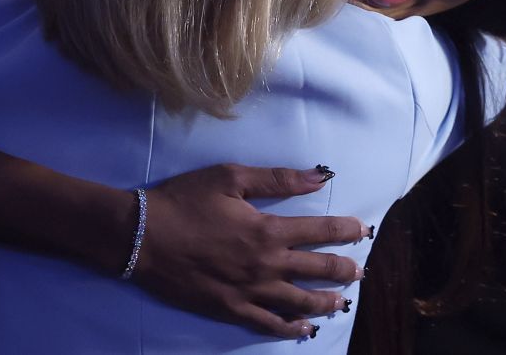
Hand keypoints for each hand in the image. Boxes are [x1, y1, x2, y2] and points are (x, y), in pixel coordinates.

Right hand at [133, 163, 370, 338]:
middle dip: (344, 268)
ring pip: (300, 301)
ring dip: (326, 300)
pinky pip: (270, 323)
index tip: (363, 230)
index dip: (346, 230)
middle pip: (317, 269)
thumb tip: (319, 177)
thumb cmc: (184, 201)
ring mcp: (251, 291)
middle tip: (360, 270)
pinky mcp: (232, 309)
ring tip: (342, 301)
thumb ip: (277, 179)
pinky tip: (305, 328)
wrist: (142, 236)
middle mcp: (267, 264)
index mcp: (268, 230)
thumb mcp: (229, 178)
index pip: (321, 230)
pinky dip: (291, 328)